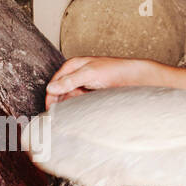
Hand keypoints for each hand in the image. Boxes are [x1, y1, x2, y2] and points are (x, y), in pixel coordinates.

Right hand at [44, 56, 162, 107]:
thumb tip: (51, 88)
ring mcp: (83, 85)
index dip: (51, 96)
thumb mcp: (90, 74)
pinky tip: (76, 115)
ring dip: (66, 107)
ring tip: (65, 118)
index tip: (49, 110)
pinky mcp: (90, 94)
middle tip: (55, 118)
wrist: (135, 78)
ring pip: (68, 99)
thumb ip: (70, 81)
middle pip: (59, 91)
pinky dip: (76, 109)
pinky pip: (78, 103)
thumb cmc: (115, 70)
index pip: (54, 82)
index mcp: (73, 66)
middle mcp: (77, 75)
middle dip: (57, 103)